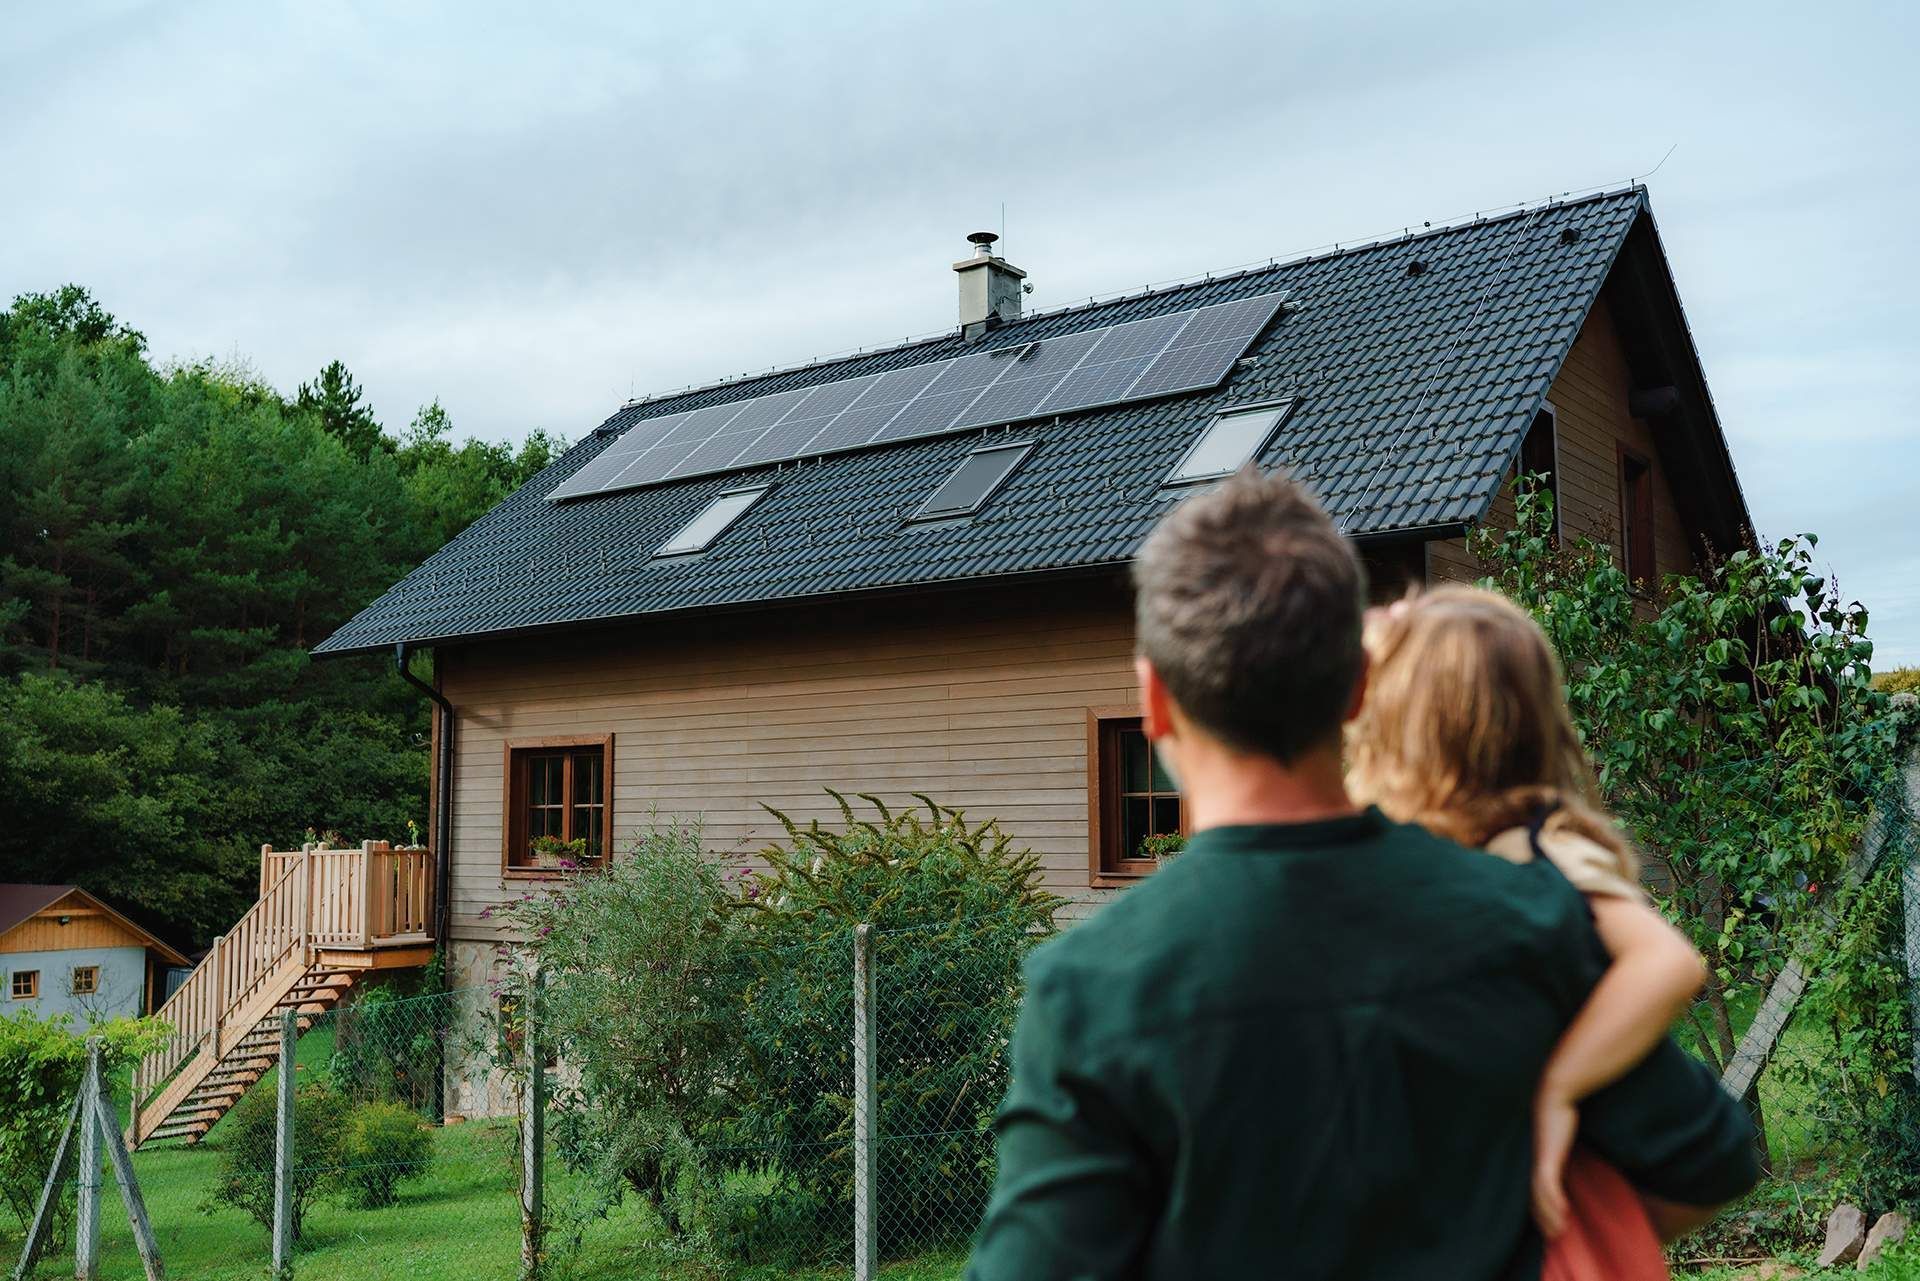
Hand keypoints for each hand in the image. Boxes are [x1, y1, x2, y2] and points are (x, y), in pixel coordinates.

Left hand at [1531, 1092, 1577, 1237]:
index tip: (1546, 1226)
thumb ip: (1558, 1150)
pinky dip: (1553, 1199)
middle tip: (1552, 1237)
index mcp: (1534, 1159)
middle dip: (1541, 1218)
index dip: (1537, 1210)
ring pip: (1539, 1195)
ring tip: (1559, 1232)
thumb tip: (1565, 1159)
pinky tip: (1563, 1212)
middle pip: (1532, 1198)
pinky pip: (1547, 1182)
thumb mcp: (1557, 1137)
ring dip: (1548, 1215)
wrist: (1554, 1092)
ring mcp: (1538, 1159)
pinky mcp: (1547, 1155)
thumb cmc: (1556, 1112)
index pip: (1531, 1191)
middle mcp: (1532, 1161)